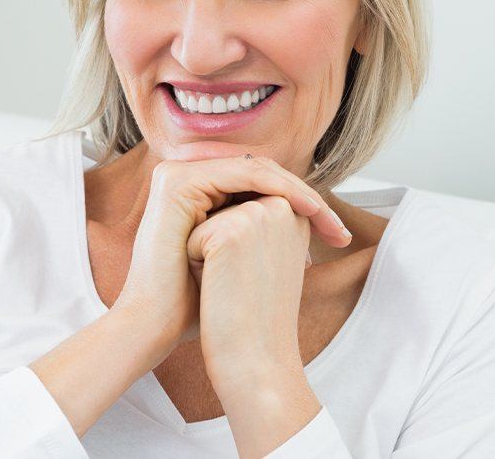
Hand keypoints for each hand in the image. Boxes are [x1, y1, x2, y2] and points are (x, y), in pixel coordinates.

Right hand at [113, 153, 350, 357]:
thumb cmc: (195, 301)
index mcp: (194, 189)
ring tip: (330, 222)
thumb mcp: (236, 258)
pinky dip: (281, 188)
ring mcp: (177, 173)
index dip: (299, 201)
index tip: (334, 236)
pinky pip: (243, 174)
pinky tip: (308, 210)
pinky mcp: (178, 180)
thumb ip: (258, 232)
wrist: (155, 324)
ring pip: (256, 169)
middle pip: (260, 172)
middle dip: (306, 197)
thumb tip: (305, 230)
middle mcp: (184, 175)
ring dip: (299, 192)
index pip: (257, 182)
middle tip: (339, 231)